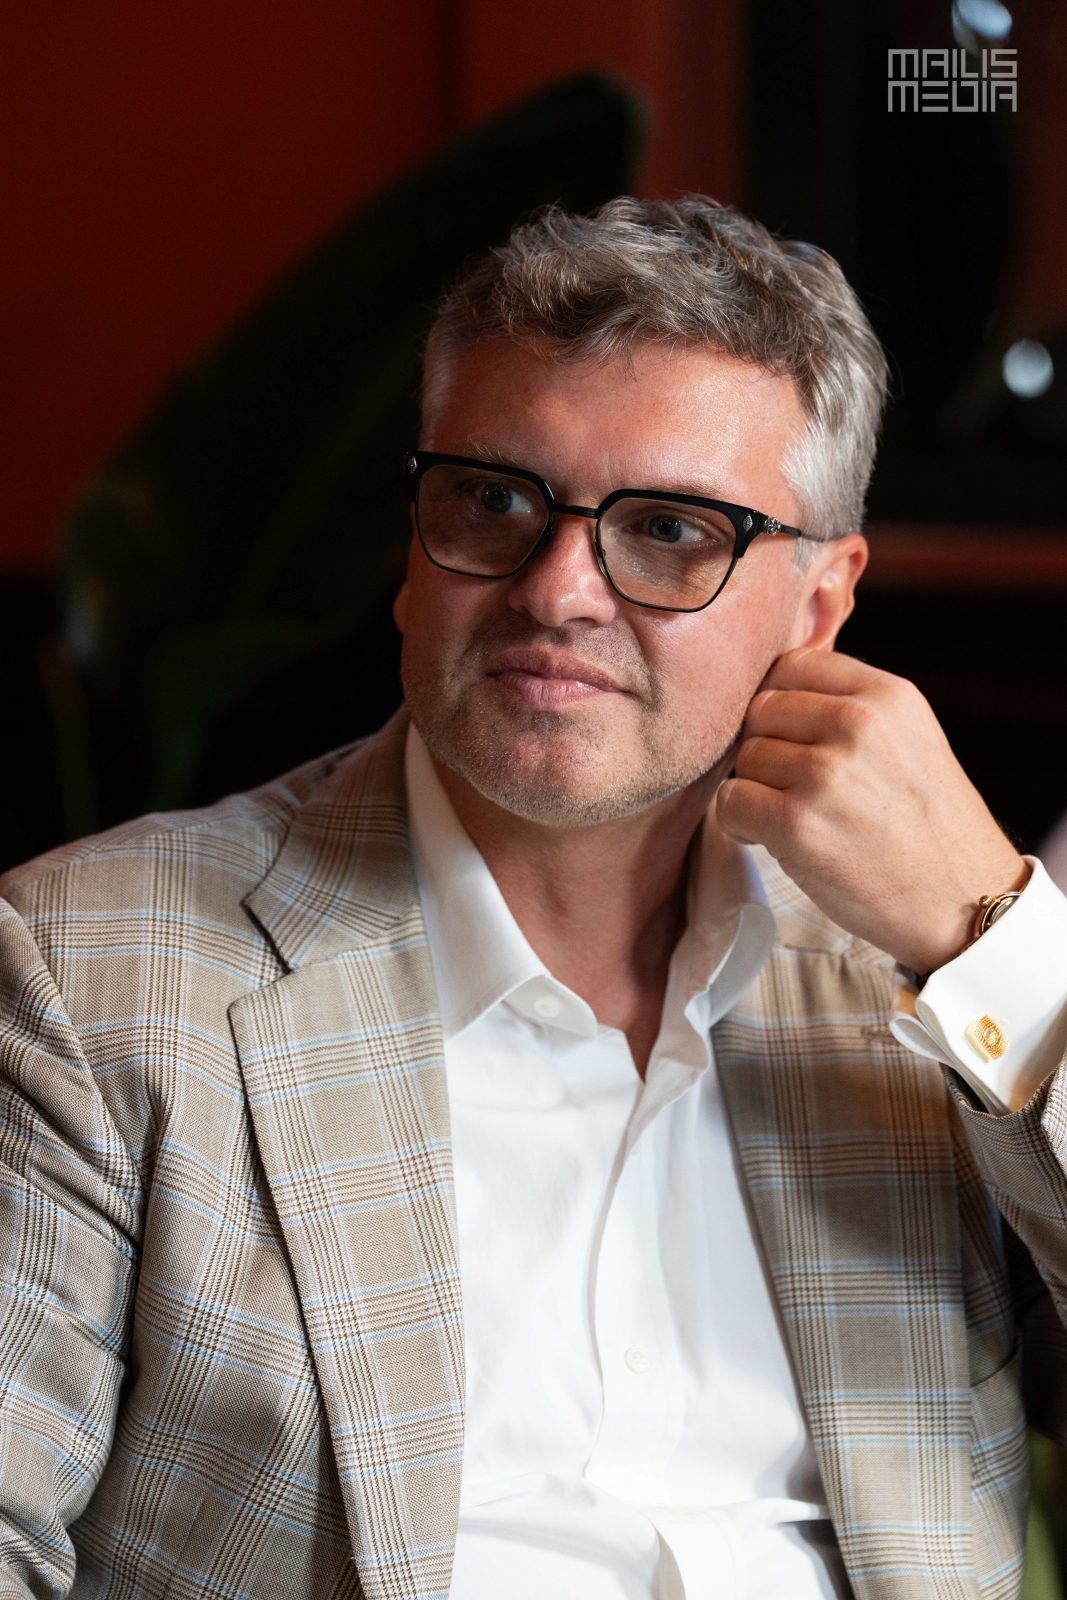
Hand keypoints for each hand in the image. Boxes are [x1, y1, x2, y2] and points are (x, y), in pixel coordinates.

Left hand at [716, 648, 1028, 973]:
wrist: (963, 901)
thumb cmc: (928, 826)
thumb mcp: (909, 737)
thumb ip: (852, 705)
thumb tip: (773, 688)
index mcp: (886, 695)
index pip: (791, 664)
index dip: (778, 701)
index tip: (790, 736)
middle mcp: (857, 725)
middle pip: (760, 710)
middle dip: (765, 746)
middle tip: (791, 784)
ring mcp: (825, 774)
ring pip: (744, 758)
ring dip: (755, 788)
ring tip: (795, 814)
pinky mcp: (797, 825)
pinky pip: (731, 802)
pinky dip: (740, 823)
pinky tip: (770, 837)